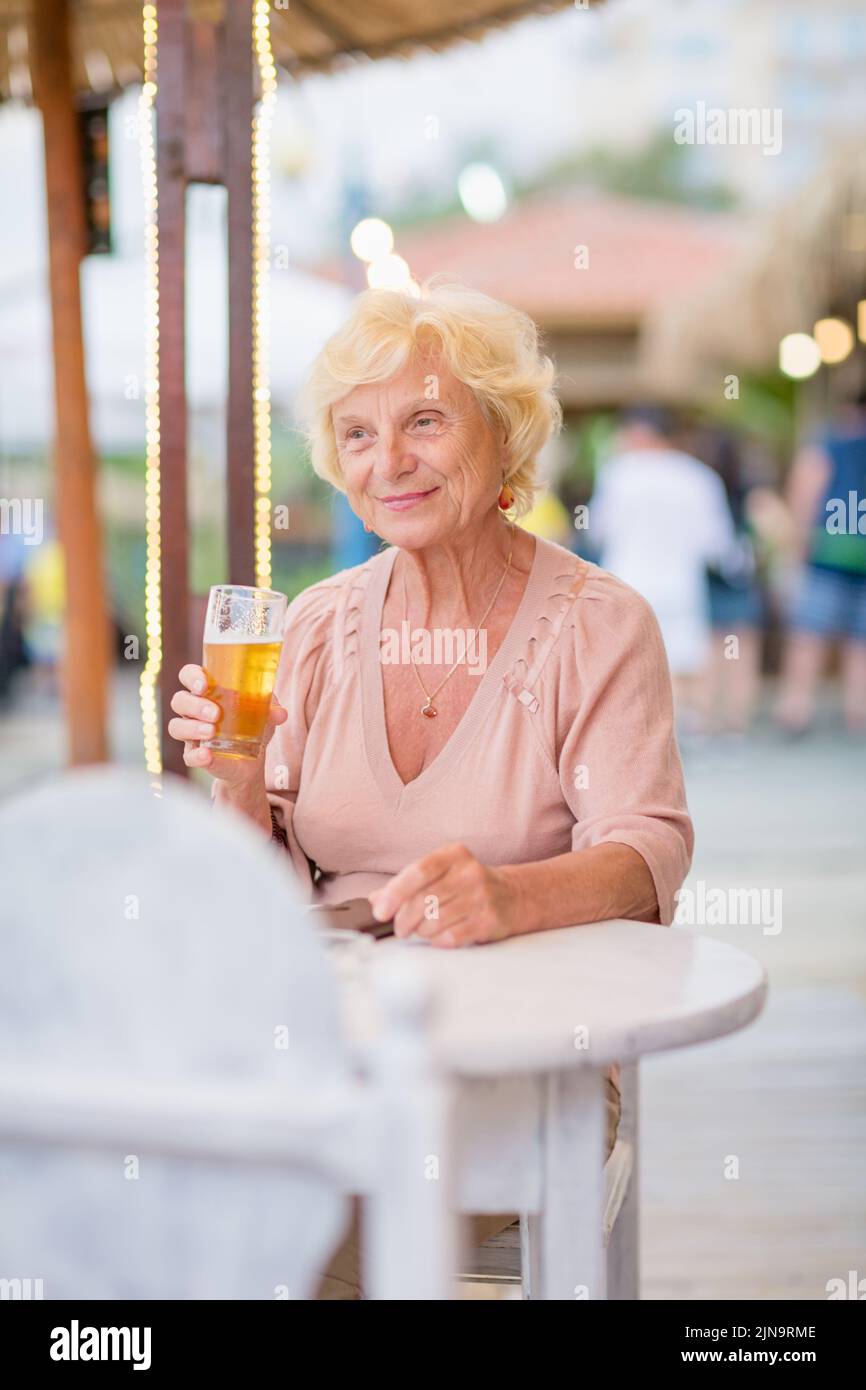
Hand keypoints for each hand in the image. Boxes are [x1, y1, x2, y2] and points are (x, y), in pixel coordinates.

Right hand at [167, 663, 286, 786]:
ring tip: (211, 732)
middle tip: (215, 713)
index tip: (204, 684)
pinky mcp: (195, 755)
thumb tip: (280, 713)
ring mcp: (191, 733)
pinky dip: (196, 756)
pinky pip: (188, 756)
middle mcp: (193, 710)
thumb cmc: (253, 725)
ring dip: (192, 728)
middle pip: (179, 700)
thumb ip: (271, 708)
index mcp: (208, 691)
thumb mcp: (265, 713)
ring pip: (176, 726)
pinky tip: (207, 755)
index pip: (188, 675)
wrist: (252, 760)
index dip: (191, 677)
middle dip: (194, 705)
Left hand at [368, 842, 521, 947]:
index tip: (381, 910)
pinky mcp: (488, 921)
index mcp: (454, 855)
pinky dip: (438, 940)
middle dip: (404, 919)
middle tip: (400, 927)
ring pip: (434, 921)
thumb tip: (376, 899)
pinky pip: (450, 936)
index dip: (395, 892)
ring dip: (421, 931)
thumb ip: (407, 884)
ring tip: (423, 929)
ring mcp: (481, 897)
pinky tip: (440, 935)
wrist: (514, 896)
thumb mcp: (441, 874)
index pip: (418, 871)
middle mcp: (469, 873)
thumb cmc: (469, 885)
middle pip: (423, 900)